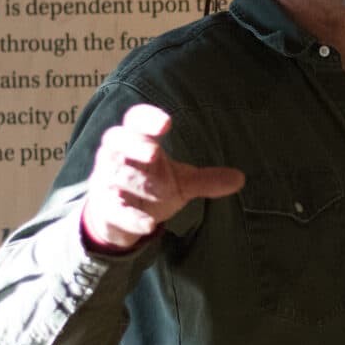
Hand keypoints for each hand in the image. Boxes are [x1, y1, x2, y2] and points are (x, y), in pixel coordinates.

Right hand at [80, 103, 244, 252]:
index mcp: (136, 142)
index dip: (147, 119)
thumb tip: (240, 178)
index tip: (167, 123)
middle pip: (116, 140)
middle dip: (134, 145)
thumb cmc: (149, 188)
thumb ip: (206, 180)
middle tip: (154, 152)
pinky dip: (131, 217)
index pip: (135, 121)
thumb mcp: (180, 182)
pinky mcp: (104, 208)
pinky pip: (113, 210)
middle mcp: (116, 156)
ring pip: (115, 175)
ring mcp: (106, 181)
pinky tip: (148, 225)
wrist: (118, 219)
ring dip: (138, 183)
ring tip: (161, 191)